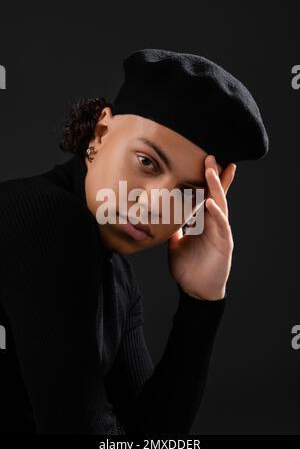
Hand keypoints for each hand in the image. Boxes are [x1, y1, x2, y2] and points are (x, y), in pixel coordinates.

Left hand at [168, 155, 236, 300]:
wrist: (196, 292)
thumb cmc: (189, 268)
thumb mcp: (177, 244)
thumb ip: (175, 230)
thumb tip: (165, 218)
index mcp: (204, 223)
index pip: (208, 197)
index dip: (209, 181)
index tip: (207, 161)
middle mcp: (215, 224)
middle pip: (217, 195)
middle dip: (214, 176)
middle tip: (211, 156)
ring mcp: (221, 233)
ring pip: (221, 206)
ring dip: (217, 188)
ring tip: (212, 171)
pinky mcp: (224, 245)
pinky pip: (221, 227)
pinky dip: (217, 215)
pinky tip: (212, 203)